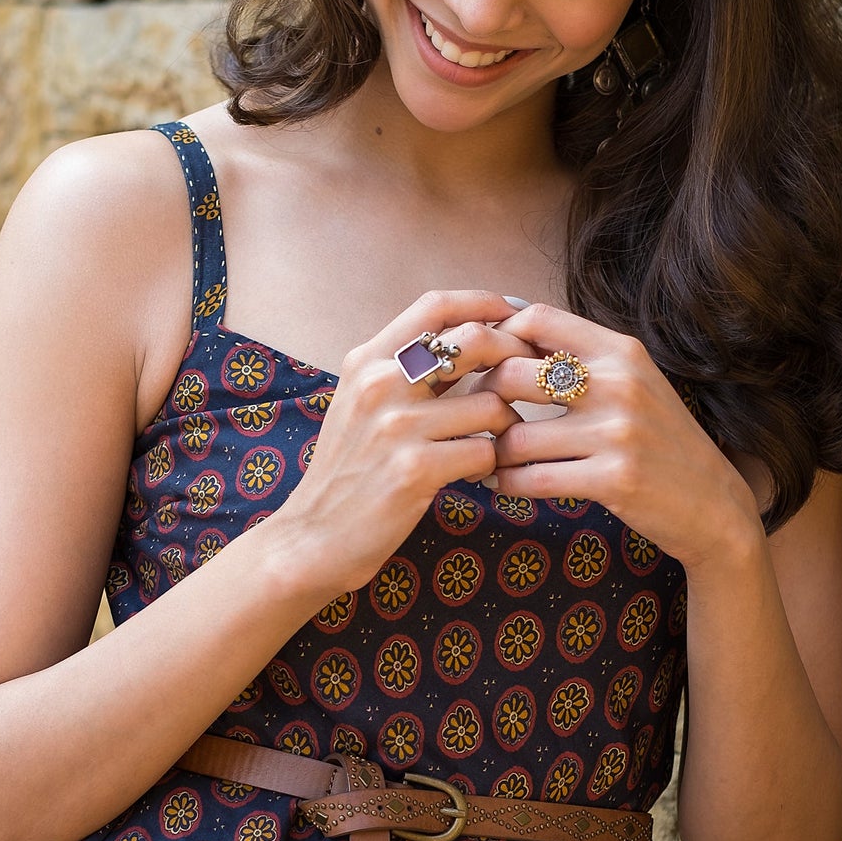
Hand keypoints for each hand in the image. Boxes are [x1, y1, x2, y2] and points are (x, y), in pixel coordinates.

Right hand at [270, 291, 536, 595]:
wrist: (311, 538)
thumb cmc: (348, 474)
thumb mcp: (361, 406)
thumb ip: (404, 373)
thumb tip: (469, 342)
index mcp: (367, 361)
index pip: (435, 306)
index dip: (485, 302)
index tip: (515, 313)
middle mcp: (380, 384)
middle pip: (473, 340)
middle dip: (515, 354)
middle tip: (530, 377)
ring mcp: (397, 426)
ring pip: (491, 405)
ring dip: (506, 427)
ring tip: (491, 445)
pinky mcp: (415, 469)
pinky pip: (485, 451)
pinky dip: (490, 465)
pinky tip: (475, 475)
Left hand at [480, 303, 764, 572]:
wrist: (714, 505)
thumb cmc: (661, 442)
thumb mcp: (633, 384)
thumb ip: (582, 358)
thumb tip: (510, 327)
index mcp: (621, 351)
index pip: (536, 319)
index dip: (495, 338)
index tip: (483, 365)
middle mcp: (619, 383)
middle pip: (511, 373)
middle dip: (482, 399)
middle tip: (476, 418)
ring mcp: (617, 432)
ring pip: (514, 437)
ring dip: (492, 453)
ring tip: (488, 460)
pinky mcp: (613, 479)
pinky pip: (532, 479)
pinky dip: (507, 485)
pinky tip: (504, 485)